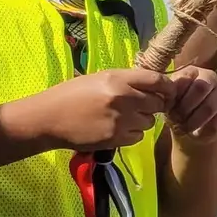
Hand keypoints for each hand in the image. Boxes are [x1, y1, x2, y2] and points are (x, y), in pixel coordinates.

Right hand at [10, 69, 167, 151]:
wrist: (48, 119)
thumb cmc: (71, 95)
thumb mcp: (99, 79)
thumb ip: (126, 80)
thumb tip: (152, 85)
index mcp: (118, 79)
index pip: (158, 80)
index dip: (168, 88)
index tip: (167, 92)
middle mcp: (123, 97)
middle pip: (158, 103)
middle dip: (153, 106)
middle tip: (140, 107)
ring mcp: (121, 120)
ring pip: (149, 122)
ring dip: (142, 121)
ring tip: (123, 118)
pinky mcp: (116, 138)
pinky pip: (138, 137)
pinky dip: (132, 134)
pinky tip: (116, 129)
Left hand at [162, 66, 216, 144]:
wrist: (190, 130)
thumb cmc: (176, 111)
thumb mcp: (168, 102)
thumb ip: (168, 96)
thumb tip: (167, 98)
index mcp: (192, 72)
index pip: (185, 78)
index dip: (176, 95)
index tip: (168, 108)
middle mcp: (210, 77)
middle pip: (201, 88)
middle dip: (185, 108)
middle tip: (177, 120)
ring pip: (209, 107)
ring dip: (193, 122)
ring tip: (185, 129)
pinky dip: (203, 132)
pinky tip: (196, 134)